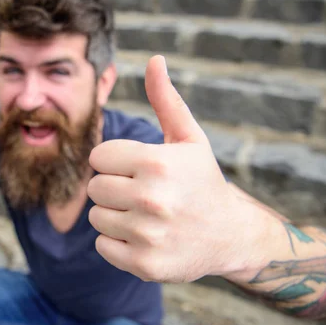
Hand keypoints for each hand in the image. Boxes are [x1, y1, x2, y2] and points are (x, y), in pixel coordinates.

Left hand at [87, 55, 263, 282]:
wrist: (230, 234)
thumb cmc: (201, 180)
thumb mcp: (188, 138)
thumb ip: (165, 100)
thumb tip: (154, 59)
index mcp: (157, 163)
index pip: (98, 157)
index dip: (115, 161)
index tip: (138, 169)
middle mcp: (152, 200)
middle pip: (95, 187)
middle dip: (114, 188)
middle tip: (143, 193)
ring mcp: (148, 235)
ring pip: (96, 217)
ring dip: (115, 215)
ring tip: (146, 215)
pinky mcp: (144, 265)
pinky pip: (102, 245)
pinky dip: (117, 242)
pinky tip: (145, 237)